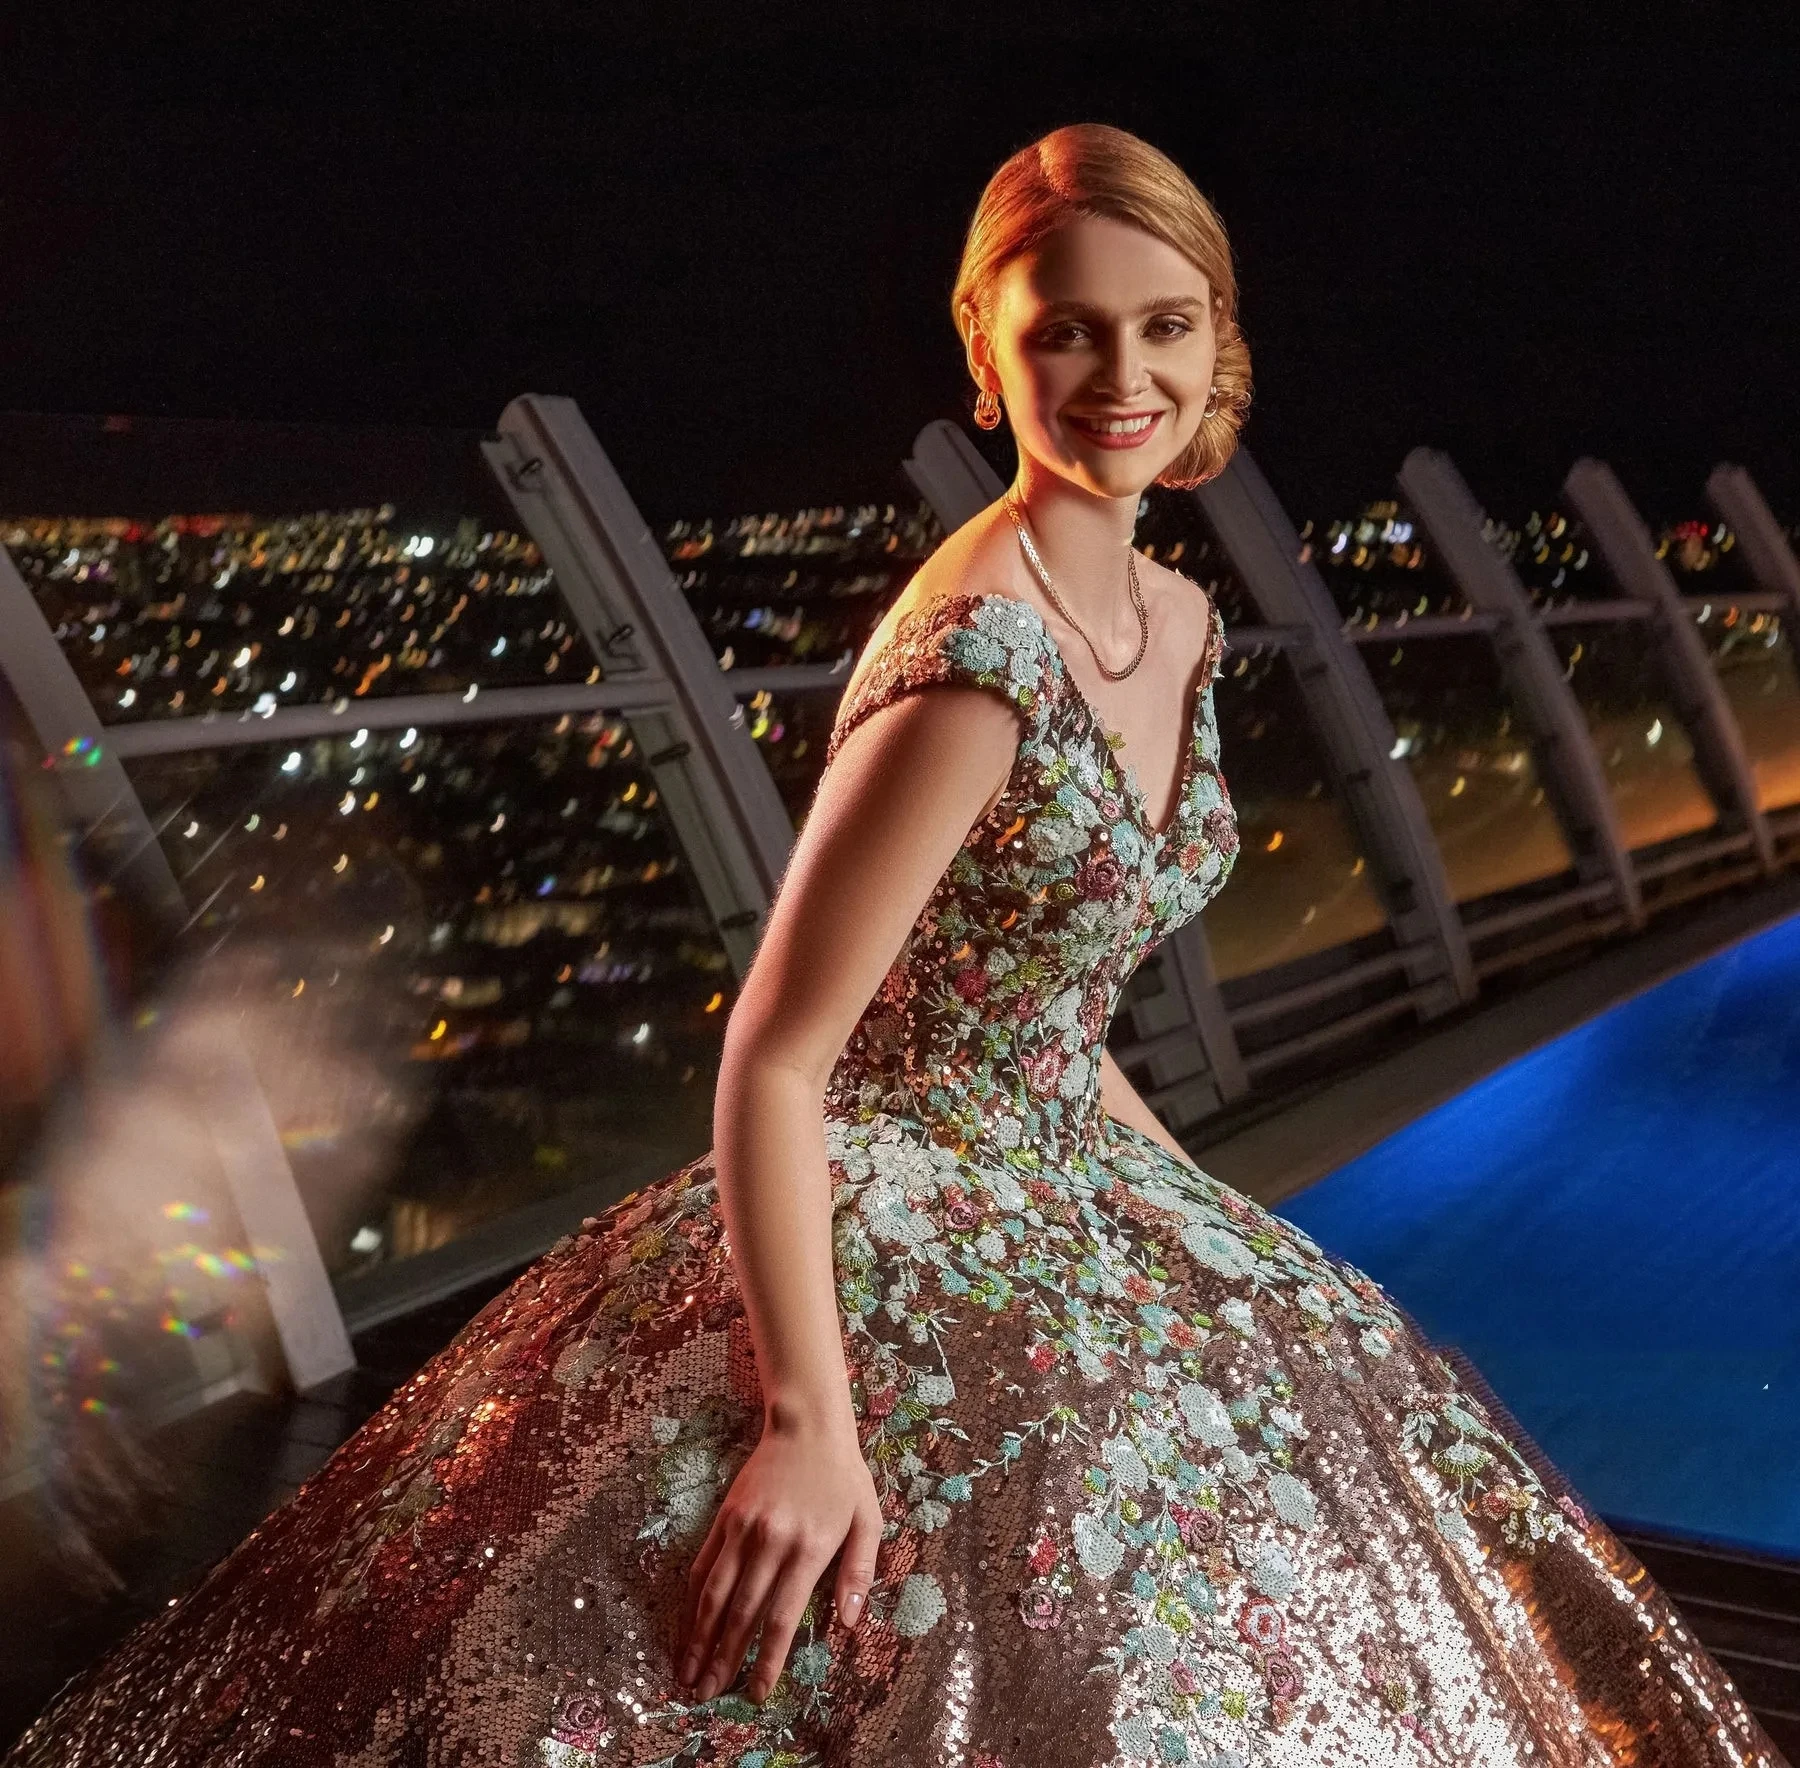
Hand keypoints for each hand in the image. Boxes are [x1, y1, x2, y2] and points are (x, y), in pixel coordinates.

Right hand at [676, 1411, 881, 1704]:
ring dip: (699, 1638)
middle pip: (742, 1612)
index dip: (767, 1660)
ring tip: (688, 1674)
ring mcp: (743, 1529)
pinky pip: (703, 1565)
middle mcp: (771, 1541)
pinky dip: (692, 1601)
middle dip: (724, 1659)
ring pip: (715, 1593)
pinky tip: (686, 1627)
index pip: (782, 1616)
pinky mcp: (725, 1517)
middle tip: (708, 1696)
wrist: (806, 1425)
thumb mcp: (868, 1521)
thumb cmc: (843, 1478)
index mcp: (809, 1548)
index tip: (756, 1693)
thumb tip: (850, 1625)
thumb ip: (859, 1573)